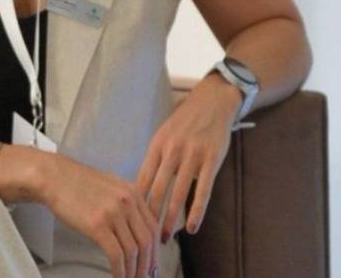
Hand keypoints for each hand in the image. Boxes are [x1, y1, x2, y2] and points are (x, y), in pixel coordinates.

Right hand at [40, 153, 159, 277]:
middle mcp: (127, 201)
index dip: (155, 249)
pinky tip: (118, 277)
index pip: (153, 227)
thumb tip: (136, 229)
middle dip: (148, 265)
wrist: (55, 176)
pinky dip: (120, 271)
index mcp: (133, 192)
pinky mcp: (97, 225)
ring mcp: (113, 213)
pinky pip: (116, 255)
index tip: (153, 263)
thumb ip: (126, 203)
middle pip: (147, 241)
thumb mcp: (111, 186)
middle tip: (145, 277)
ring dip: (133, 271)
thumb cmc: (78, 182)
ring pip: (133, 251)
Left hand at [136, 74, 240, 241]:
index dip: (135, 203)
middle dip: (149, 216)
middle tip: (144, 237)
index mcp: (157, 145)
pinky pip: (203, 190)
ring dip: (170, 218)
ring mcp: (192, 155)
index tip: (129, 221)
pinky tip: (191, 227)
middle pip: (156, 189)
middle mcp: (172, 150)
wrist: (212, 102)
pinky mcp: (211, 160)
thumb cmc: (185, 122)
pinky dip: (196, 211)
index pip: (142, 179)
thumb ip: (155, 159)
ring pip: (177, 193)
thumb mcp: (164, 135)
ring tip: (164, 237)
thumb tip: (140, 186)